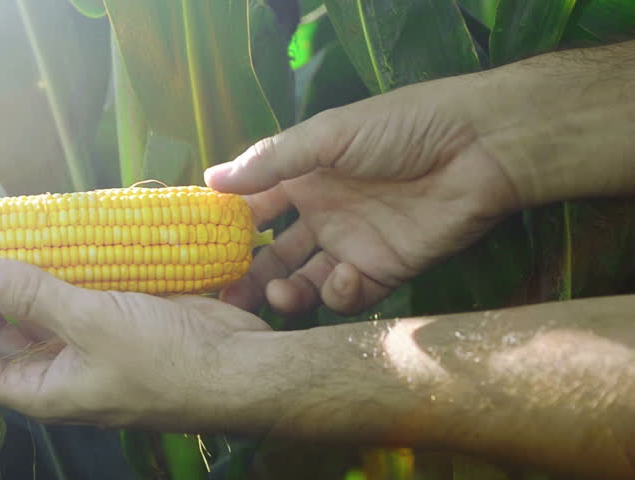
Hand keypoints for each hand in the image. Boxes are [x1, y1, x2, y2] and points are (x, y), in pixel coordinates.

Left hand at [0, 258, 271, 429]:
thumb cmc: (166, 361)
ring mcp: (87, 338)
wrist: (239, 364)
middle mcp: (57, 366)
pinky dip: (55, 261)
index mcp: (42, 388)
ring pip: (33, 304)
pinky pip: (71, 285)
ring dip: (11, 271)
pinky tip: (44, 229)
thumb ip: (33, 298)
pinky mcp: (115, 311)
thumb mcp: (94, 328)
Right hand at [206, 80, 518, 315]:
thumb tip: (209, 180)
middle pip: (273, 254)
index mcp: (305, 177)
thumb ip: (271, 160)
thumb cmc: (400, 128)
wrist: (478, 149)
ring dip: (286, 293)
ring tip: (277, 296)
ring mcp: (353, 244)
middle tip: (227, 299)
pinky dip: (336, 294)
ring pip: (305, 281)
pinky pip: (348, 295)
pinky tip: (341, 277)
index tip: (199, 253)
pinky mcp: (385, 270)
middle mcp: (323, 214)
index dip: (227, 231)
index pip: (254, 208)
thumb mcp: (328, 136)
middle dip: (250, 277)